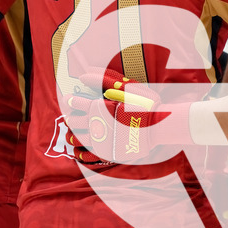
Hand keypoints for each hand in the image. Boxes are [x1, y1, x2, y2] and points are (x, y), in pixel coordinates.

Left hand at [64, 69, 189, 164]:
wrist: (158, 126)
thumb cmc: (143, 103)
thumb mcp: (125, 86)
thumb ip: (103, 79)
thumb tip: (83, 75)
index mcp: (98, 107)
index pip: (77, 103)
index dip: (71, 101)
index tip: (69, 100)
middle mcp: (96, 124)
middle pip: (75, 121)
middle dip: (71, 118)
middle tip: (70, 117)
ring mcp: (101, 140)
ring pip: (79, 137)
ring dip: (74, 134)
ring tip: (73, 133)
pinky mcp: (107, 152)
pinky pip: (88, 152)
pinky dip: (82, 149)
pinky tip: (82, 147)